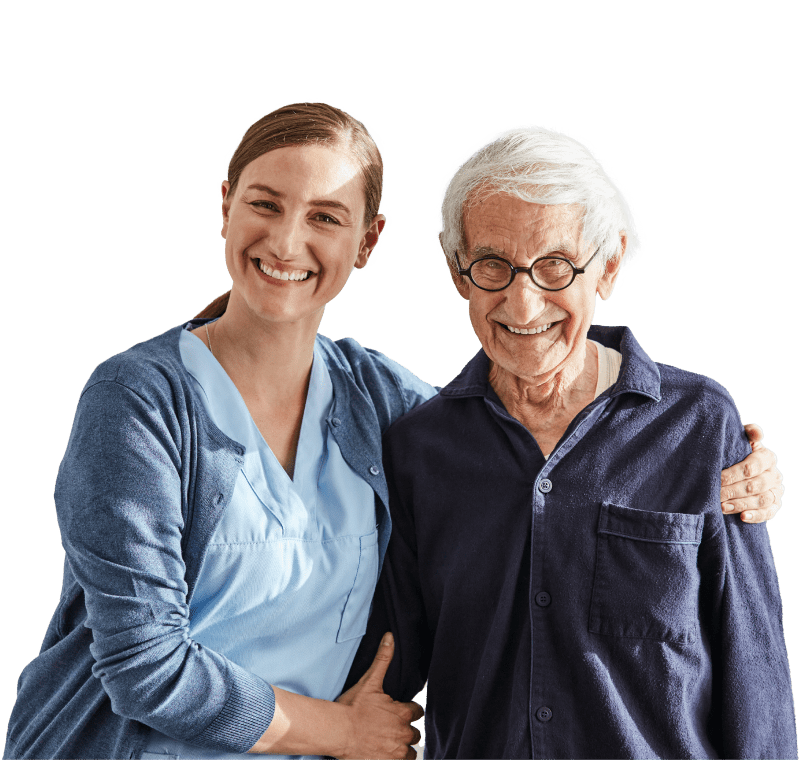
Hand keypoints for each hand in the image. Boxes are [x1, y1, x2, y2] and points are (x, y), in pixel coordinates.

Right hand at [335, 633, 422, 759]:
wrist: (337, 731)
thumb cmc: (352, 706)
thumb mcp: (369, 681)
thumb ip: (383, 659)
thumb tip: (390, 637)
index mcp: (402, 713)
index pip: (417, 711)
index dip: (409, 711)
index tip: (400, 712)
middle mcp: (403, 733)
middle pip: (415, 733)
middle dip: (406, 730)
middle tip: (391, 728)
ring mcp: (396, 752)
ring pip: (410, 752)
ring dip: (403, 747)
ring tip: (390, 743)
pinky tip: (386, 754)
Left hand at [721, 423, 783, 522]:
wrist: (740, 472)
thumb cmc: (737, 454)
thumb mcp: (740, 442)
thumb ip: (747, 434)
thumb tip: (756, 432)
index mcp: (767, 457)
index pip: (753, 466)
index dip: (734, 473)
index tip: (717, 478)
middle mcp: (774, 474)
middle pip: (755, 485)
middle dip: (733, 490)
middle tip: (716, 495)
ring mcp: (776, 491)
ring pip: (761, 500)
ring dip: (741, 504)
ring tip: (722, 507)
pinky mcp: (774, 506)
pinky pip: (768, 513)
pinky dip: (755, 516)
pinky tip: (742, 517)